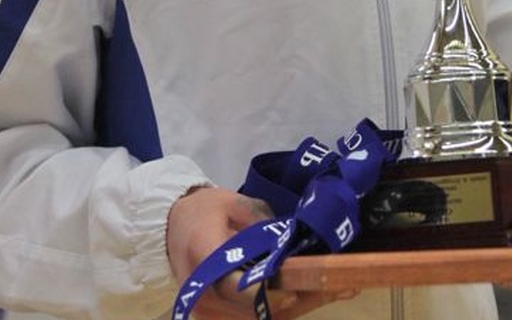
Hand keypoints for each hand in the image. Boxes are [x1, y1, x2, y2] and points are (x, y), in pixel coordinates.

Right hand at [166, 185, 357, 318]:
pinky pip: (251, 319)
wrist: (169, 225)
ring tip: (338, 291)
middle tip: (342, 288)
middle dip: (300, 300)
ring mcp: (207, 310)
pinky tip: (310, 296)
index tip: (304, 287)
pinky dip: (281, 310)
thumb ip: (261, 223)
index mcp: (206, 258)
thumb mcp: (233, 202)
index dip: (273, 292)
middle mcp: (204, 293)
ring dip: (296, 307)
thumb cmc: (203, 210)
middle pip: (256, 311)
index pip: (241, 287)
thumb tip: (290, 241)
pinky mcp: (214, 317)